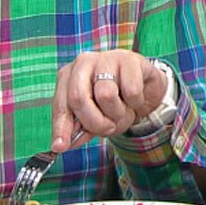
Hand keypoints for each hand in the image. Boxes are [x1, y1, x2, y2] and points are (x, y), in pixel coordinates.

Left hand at [50, 50, 167, 150]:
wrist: (145, 86)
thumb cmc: (115, 101)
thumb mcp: (95, 117)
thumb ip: (79, 129)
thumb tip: (62, 145)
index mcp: (69, 76)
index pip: (61, 104)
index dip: (60, 127)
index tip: (60, 147)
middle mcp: (83, 63)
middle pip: (78, 97)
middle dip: (94, 122)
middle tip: (108, 128)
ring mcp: (106, 58)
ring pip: (106, 95)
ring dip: (118, 113)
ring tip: (122, 109)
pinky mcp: (130, 59)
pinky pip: (131, 90)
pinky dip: (135, 103)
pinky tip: (134, 98)